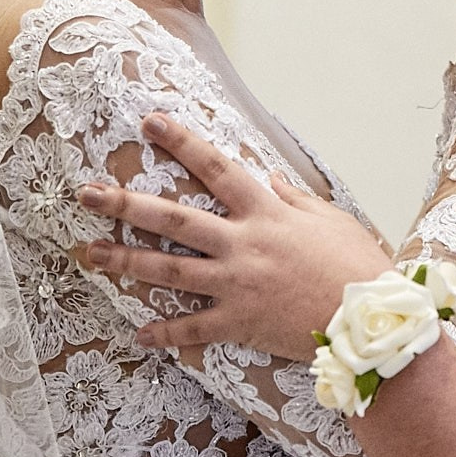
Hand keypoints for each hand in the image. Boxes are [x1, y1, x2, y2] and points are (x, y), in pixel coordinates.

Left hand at [78, 113, 394, 358]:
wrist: (368, 318)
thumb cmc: (357, 265)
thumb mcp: (331, 219)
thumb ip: (294, 198)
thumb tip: (268, 177)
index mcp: (266, 212)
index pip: (215, 168)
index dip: (182, 142)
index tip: (150, 122)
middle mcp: (243, 244)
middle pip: (173, 220)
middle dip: (125, 204)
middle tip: (87, 193)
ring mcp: (236, 284)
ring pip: (167, 271)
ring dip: (124, 261)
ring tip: (87, 253)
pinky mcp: (239, 322)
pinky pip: (193, 328)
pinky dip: (165, 333)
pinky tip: (139, 334)